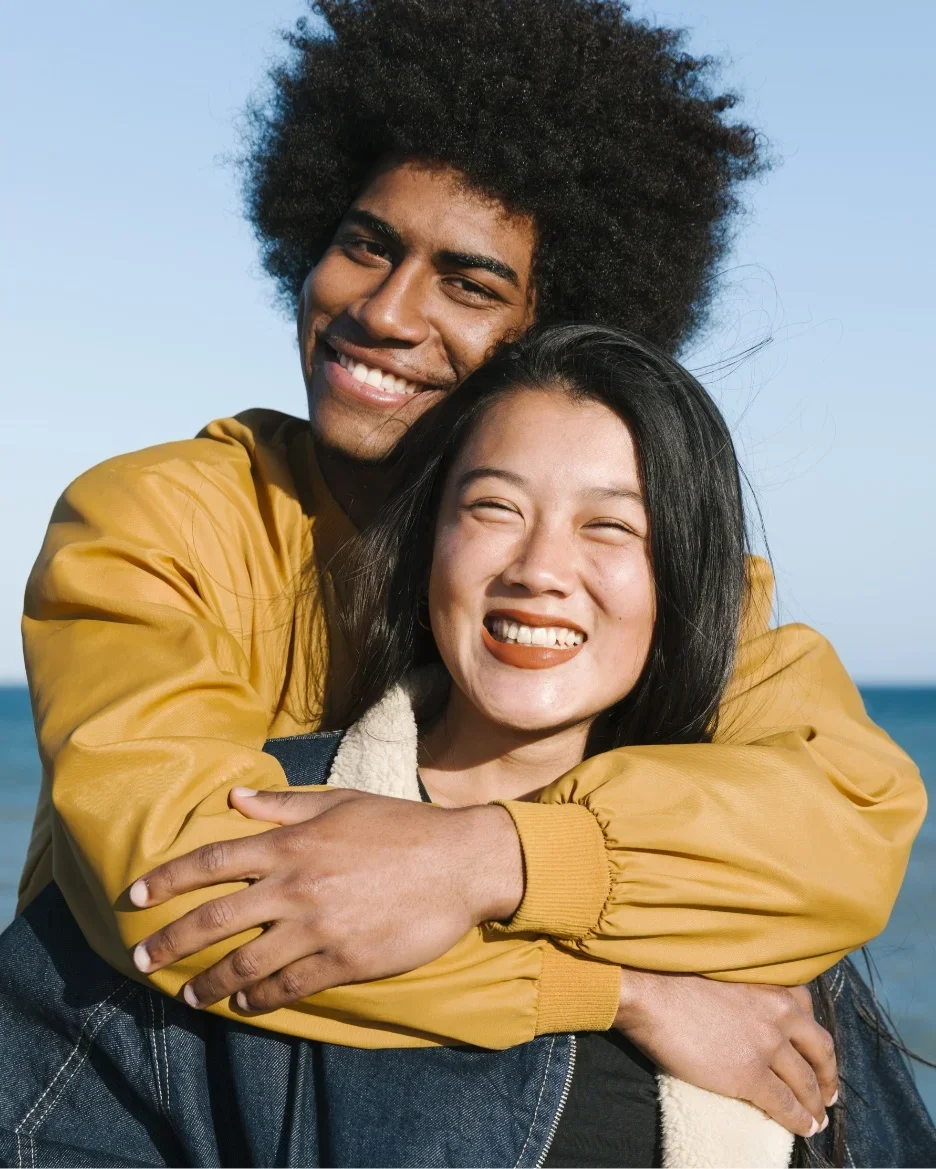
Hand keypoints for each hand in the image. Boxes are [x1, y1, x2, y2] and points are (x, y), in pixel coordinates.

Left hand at [130, 787, 523, 1010]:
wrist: (460, 862)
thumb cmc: (401, 826)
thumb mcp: (342, 803)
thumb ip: (284, 806)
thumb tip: (236, 798)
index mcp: (293, 844)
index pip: (213, 860)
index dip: (168, 878)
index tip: (135, 895)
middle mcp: (297, 886)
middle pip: (215, 919)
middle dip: (170, 940)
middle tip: (140, 958)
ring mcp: (319, 927)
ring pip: (247, 963)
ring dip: (211, 983)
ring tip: (188, 995)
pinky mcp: (345, 960)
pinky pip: (290, 986)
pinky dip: (261, 999)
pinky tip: (247, 1006)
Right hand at [614, 969, 836, 1137]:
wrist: (651, 995)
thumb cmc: (676, 978)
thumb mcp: (728, 973)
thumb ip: (750, 990)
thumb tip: (752, 1011)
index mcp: (773, 985)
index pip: (810, 1016)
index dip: (816, 1042)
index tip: (817, 1055)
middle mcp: (780, 1013)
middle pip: (820, 1050)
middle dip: (827, 1076)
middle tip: (828, 1095)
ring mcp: (767, 1045)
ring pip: (805, 1081)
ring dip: (815, 1104)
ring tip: (817, 1119)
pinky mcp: (750, 1075)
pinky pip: (784, 1104)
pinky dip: (799, 1120)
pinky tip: (804, 1128)